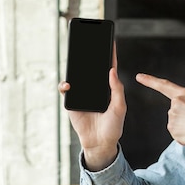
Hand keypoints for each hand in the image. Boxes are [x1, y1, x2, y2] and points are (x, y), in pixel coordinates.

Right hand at [58, 46, 125, 170]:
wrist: (99, 143)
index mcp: (108, 88)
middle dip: (89, 56)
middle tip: (88, 43)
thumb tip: (112, 71)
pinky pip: (66, 90)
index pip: (108, 68)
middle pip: (91, 69)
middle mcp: (95, 88)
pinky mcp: (72, 102)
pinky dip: (65, 86)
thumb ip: (117, 90)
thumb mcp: (119, 107)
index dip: (109, 55)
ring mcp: (82, 94)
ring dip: (75, 67)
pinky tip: (68, 85)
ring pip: (77, 76)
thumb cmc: (113, 126)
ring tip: (75, 58)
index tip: (109, 41)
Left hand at [136, 73, 184, 155]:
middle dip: (182, 119)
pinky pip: (175, 133)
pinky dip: (182, 136)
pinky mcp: (172, 128)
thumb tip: (178, 118)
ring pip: (174, 123)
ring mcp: (173, 115)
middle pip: (173, 111)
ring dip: (183, 128)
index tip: (139, 77)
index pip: (164, 85)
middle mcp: (176, 103)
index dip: (150, 81)